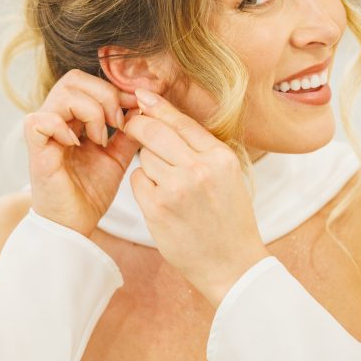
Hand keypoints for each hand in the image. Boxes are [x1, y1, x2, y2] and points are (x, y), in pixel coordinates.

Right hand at [23, 69, 141, 235]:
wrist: (75, 224)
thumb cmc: (90, 193)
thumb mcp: (117, 157)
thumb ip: (128, 134)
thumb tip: (144, 109)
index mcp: (74, 119)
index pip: (90, 83)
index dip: (116, 90)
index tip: (137, 107)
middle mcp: (57, 120)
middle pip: (75, 79)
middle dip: (105, 95)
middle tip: (119, 123)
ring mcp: (45, 132)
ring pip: (63, 93)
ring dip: (91, 111)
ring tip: (101, 139)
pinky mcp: (36, 149)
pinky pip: (40, 120)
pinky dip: (62, 126)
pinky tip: (77, 144)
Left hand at [123, 89, 269, 306]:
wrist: (231, 264)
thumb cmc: (229, 220)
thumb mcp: (228, 176)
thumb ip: (201, 149)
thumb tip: (166, 119)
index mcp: (220, 157)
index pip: (182, 121)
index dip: (158, 107)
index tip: (142, 96)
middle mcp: (200, 169)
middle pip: (155, 132)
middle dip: (138, 125)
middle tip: (129, 124)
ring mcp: (177, 188)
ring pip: (144, 157)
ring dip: (148, 164)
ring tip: (168, 185)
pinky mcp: (157, 208)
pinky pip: (137, 181)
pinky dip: (143, 186)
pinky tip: (160, 201)